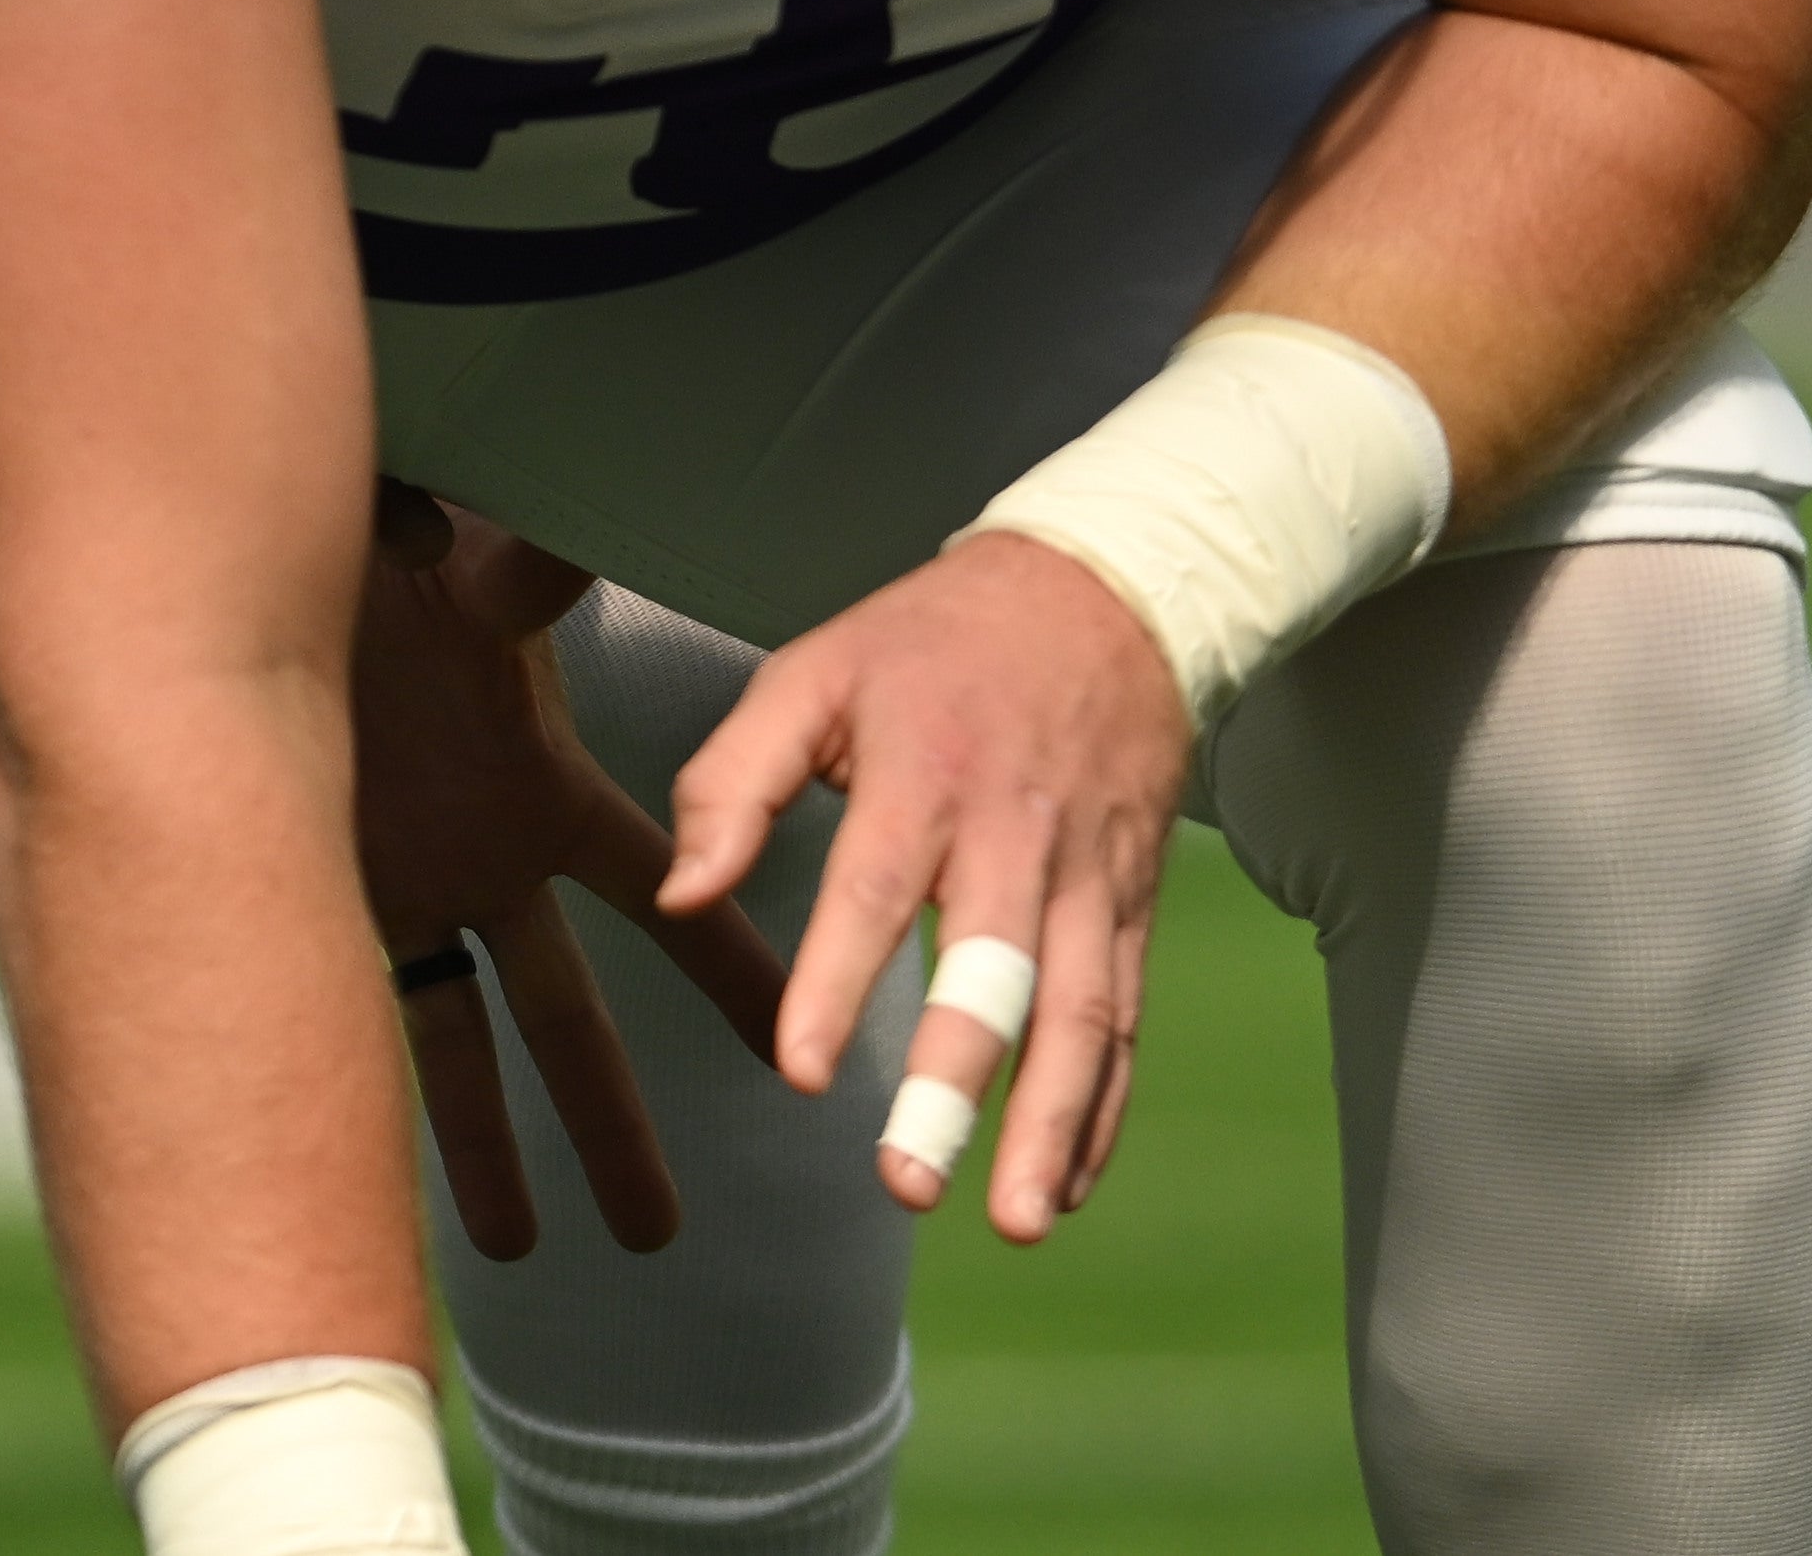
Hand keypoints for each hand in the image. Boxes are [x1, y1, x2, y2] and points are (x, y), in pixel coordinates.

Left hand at [344, 488, 790, 1257]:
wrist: (231, 581)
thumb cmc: (360, 560)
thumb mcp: (458, 565)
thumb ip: (521, 569)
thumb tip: (564, 543)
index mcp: (541, 788)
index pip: (659, 888)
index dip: (725, 960)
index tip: (795, 1033)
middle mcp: (486, 859)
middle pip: (570, 1018)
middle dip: (613, 1124)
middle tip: (661, 1237)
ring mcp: (410, 889)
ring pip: (468, 1049)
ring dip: (495, 1152)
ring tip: (532, 1253)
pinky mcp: (330, 904)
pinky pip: (364, 1020)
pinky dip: (371, 1098)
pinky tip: (369, 1179)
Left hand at [660, 532, 1187, 1246]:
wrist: (1104, 590)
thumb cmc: (932, 643)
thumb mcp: (814, 670)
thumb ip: (732, 780)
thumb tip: (679, 894)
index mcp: (923, 771)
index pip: (876, 885)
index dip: (838, 980)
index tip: (801, 1071)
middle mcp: (1014, 832)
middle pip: (994, 968)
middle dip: (956, 1082)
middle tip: (906, 1182)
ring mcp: (1087, 873)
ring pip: (1081, 1011)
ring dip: (1054, 1123)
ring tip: (1018, 1221)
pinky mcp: (1133, 901)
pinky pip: (1126, 1016)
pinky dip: (1105, 1107)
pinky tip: (1070, 1183)